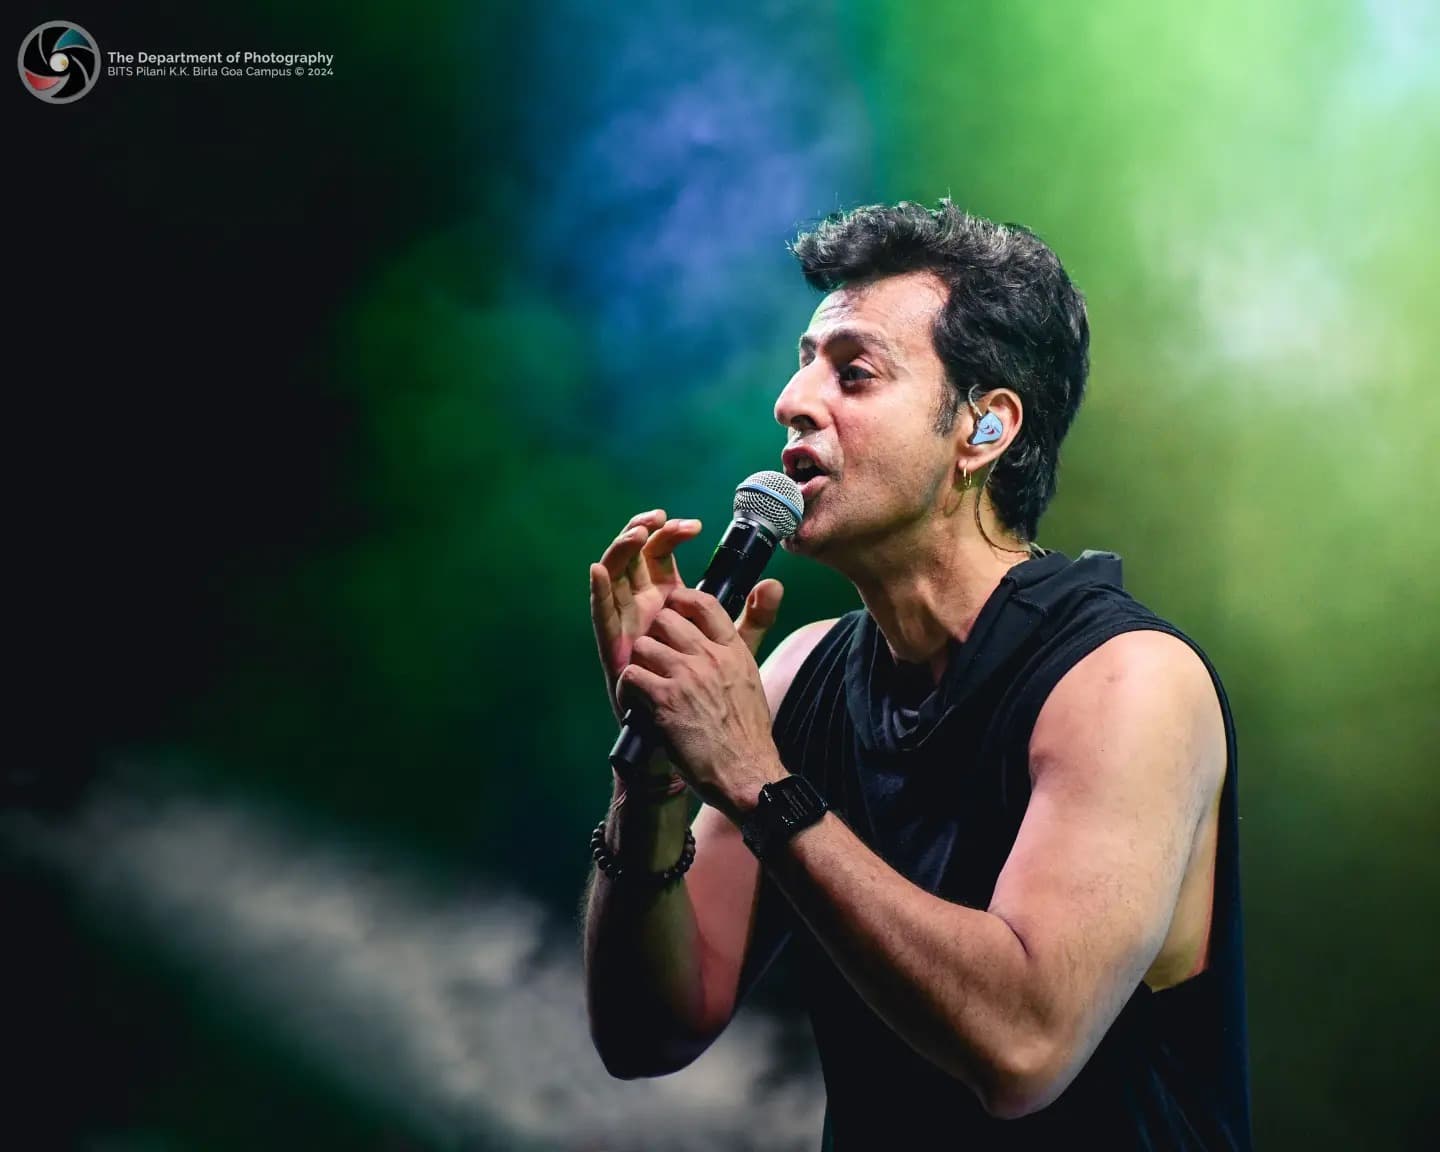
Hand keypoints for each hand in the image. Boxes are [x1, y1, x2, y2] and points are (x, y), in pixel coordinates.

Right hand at [589, 511, 783, 723]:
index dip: (671, 533)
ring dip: (620, 550)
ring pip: (614, 577)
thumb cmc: (711, 694)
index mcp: (667, 598)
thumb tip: (773, 584)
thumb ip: (754, 616)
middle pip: (635, 557)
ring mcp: (627, 625)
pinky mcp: (615, 649)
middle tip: (657, 520)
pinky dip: (598, 592)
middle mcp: (643, 606)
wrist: (700, 740)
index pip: (661, 552)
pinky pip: (602, 617)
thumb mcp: (737, 648)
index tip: (692, 525)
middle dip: (642, 531)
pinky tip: (600, 570)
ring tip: (637, 534)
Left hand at [616, 586, 787, 820]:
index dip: (680, 601)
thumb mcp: (752, 678)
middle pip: (665, 619)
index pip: (704, 603)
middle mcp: (711, 657)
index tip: (671, 611)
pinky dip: (627, 690)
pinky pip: (631, 676)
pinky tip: (636, 704)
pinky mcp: (666, 700)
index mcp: (733, 651)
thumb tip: (762, 598)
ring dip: (639, 665)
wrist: (747, 774)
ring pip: (643, 646)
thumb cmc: (747, 735)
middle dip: (654, 636)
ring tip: (644, 686)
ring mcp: (687, 676)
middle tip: (654, 660)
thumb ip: (749, 639)